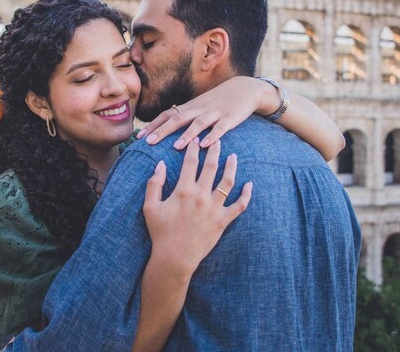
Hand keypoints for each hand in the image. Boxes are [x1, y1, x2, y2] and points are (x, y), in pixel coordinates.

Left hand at [136, 76, 276, 148]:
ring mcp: (214, 113)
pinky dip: (212, 137)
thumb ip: (185, 116)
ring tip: (176, 147)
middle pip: (178, 119)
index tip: (139, 137)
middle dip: (163, 130)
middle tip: (149, 142)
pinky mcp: (229, 119)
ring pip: (198, 124)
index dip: (154, 125)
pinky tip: (205, 146)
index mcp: (190, 107)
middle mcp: (199, 109)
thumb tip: (165, 128)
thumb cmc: (218, 101)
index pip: (168, 114)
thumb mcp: (200, 106)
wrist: (244, 89)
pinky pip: (220, 128)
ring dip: (187, 135)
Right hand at [142, 139, 252, 277]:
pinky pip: (239, 206)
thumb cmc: (160, 232)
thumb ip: (154, 183)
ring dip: (231, 167)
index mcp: (183, 191)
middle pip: (211, 167)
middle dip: (214, 151)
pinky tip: (249, 185)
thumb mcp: (150, 207)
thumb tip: (160, 164)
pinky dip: (246, 195)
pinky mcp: (223, 221)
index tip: (196, 140)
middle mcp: (201, 196)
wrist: (174, 258)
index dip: (193, 149)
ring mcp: (214, 209)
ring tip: (233, 157)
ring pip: (227, 182)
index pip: (190, 162)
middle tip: (217, 141)